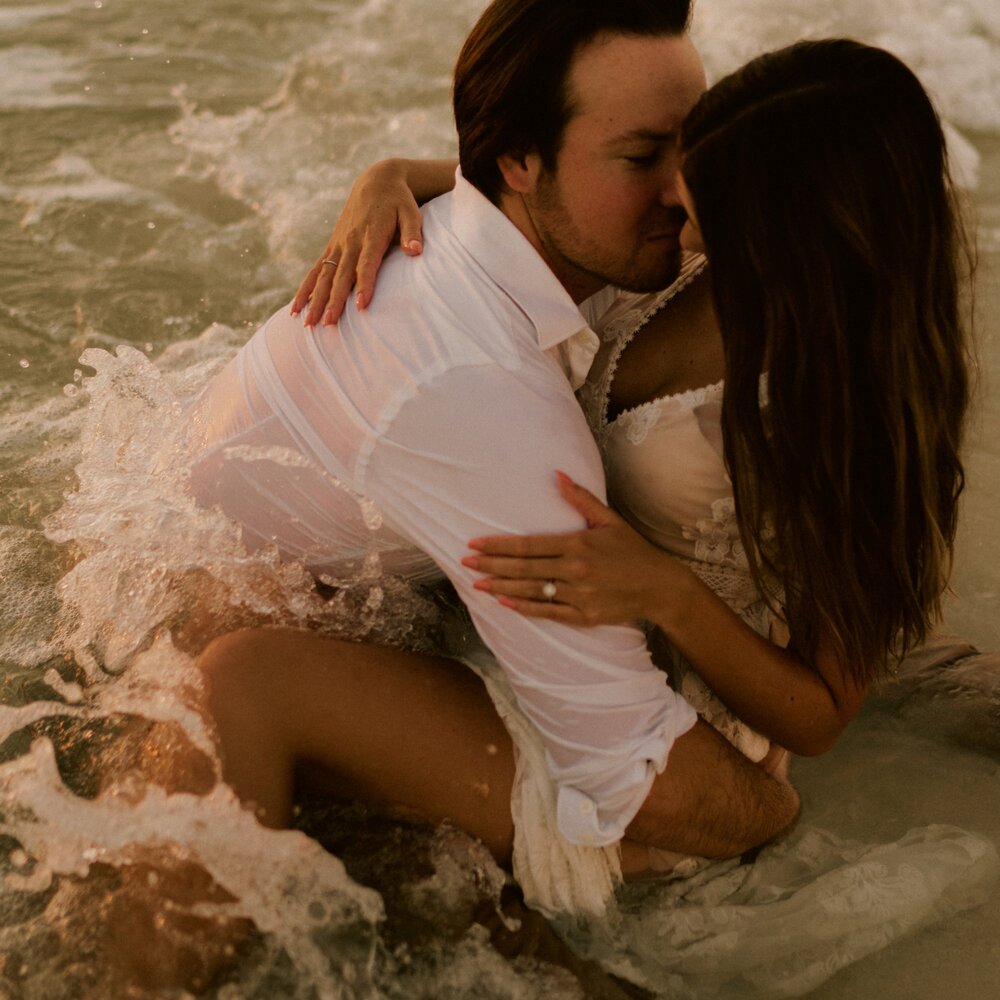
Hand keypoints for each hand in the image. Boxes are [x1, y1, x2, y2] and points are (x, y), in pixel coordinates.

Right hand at [291, 158, 423, 326]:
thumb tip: (415, 250)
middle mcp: (350, 241)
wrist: (376, 181)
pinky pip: (315, 270)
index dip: (364, 284)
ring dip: (314, 300)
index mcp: (371, 234)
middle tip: (328, 323)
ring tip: (307, 323)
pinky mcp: (331, 247)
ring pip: (323, 275)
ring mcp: (338, 245)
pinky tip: (296, 309)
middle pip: (340, 275)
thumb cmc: (399, 201)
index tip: (361, 305)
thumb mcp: (410, 212)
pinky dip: (305, 289)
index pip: (367, 263)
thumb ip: (412, 231)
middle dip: (333, 300)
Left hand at [462, 472, 688, 626]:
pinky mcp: (584, 615)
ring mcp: (579, 594)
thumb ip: (581, 499)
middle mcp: (575, 570)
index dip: (498, 546)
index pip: (528, 545)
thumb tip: (557, 474)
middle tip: (465, 563)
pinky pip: (548, 612)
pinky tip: (505, 603)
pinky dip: (525, 608)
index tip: (475, 544)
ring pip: (531, 590)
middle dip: (491, 565)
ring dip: (501, 587)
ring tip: (477, 584)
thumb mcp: (609, 520)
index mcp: (578, 544)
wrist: (660, 586)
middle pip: (523, 568)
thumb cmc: (633, 551)